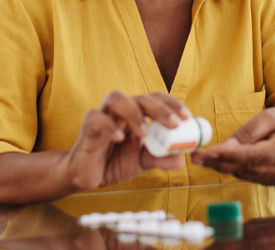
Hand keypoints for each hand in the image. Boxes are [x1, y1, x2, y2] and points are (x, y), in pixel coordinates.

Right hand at [66, 91, 192, 190]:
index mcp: (136, 114)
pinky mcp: (88, 129)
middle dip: (160, 108)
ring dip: (134, 112)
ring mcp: (103, 117)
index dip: (172, 104)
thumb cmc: (114, 163)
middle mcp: (120, 111)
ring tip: (144, 133)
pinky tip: (119, 138)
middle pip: (140, 97)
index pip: (155, 98)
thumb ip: (160, 158)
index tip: (187, 117)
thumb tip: (181, 160)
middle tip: (174, 124)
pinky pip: (96, 118)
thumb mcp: (142, 162)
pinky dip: (109, 126)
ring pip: (116, 98)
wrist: (88, 177)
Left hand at [191, 107, 274, 184]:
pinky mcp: (269, 182)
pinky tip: (215, 161)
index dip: (230, 155)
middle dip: (217, 162)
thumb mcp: (273, 116)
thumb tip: (226, 147)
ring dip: (219, 166)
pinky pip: (245, 174)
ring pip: (242, 173)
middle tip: (195, 156)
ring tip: (199, 157)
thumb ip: (250, 131)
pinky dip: (229, 168)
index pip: (254, 155)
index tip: (210, 152)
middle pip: (245, 168)